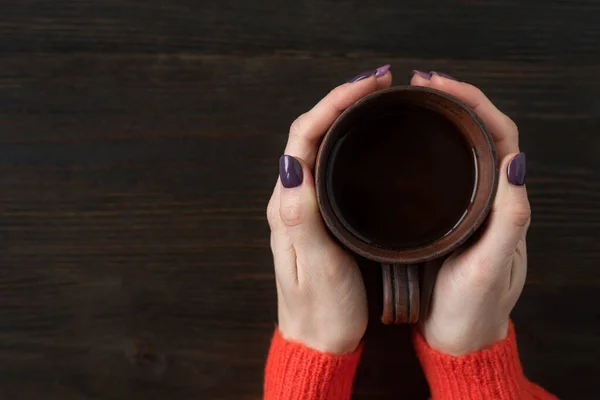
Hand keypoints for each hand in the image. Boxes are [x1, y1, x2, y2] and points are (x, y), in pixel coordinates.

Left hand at [266, 67, 391, 353]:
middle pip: (311, 133)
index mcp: (289, 205)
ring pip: (320, 146)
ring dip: (345, 116)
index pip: (304, 136)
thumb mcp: (315, 266)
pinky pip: (330, 166)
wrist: (319, 341)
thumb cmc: (321, 310)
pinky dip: (349, 142)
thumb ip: (302, 216)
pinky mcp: (320, 217)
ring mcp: (306, 207)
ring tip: (376, 99)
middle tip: (378, 83)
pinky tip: (369, 140)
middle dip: (342, 100)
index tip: (368, 86)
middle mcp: (292, 200)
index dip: (334, 103)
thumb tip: (291, 163)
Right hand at [411, 71, 529, 355]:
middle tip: (421, 83)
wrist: (459, 337)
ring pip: (466, 147)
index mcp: (506, 203)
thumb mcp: (489, 267)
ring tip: (415, 102)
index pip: (500, 134)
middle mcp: (493, 197)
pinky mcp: (453, 214)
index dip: (473, 103)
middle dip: (456, 100)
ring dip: (445, 118)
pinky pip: (450, 168)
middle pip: (484, 132)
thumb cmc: (472, 307)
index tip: (438, 86)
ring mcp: (472, 204)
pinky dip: (433, 145)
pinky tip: (410, 143)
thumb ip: (507, 218)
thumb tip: (515, 160)